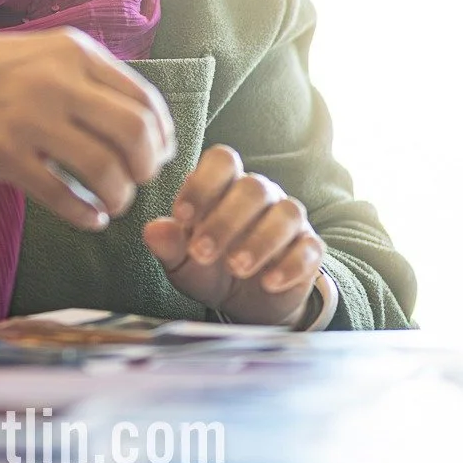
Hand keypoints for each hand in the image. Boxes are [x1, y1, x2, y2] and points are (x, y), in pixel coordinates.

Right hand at [0, 27, 175, 230]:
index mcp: (73, 52)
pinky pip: (60, 196)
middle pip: (133, 132)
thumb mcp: (46, 52)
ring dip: (120, 196)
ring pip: (103, 169)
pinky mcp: (4, 156)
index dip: (163, 134)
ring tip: (114, 202)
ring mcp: (28, 120)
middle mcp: (55, 82)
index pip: (143, 98)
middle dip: (148, 165)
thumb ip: (92, 76)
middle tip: (141, 178)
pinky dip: (85, 214)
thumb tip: (149, 121)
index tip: (160, 152)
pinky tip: (90, 218)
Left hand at [142, 144, 324, 326]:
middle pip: (253, 188)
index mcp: (224, 184)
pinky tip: (269, 283)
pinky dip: (291, 265)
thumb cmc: (208, 267)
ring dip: (260, 241)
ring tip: (236, 268)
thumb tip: (152, 231)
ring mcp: (288, 218)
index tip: (182, 217)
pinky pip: (309, 248)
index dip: (202, 184)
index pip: (221, 161)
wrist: (245, 301)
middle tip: (203, 253)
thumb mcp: (181, 260)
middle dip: (225, 221)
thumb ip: (168, 244)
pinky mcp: (310, 247)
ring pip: (286, 213)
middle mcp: (260, 194)